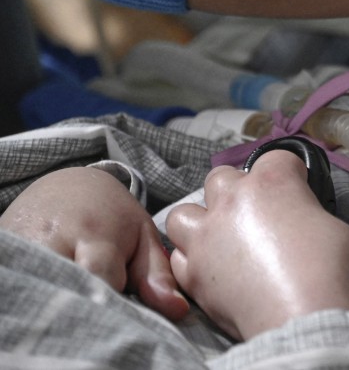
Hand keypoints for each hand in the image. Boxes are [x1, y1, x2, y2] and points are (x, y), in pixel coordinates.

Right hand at [0, 167, 188, 320]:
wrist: (64, 186)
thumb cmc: (110, 216)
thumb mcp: (140, 236)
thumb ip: (157, 274)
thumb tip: (176, 310)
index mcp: (95, 234)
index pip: (99, 282)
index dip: (110, 305)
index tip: (121, 318)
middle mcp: (54, 240)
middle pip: (66, 289)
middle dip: (82, 307)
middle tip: (97, 314)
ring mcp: (22, 248)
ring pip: (38, 290)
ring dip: (56, 300)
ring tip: (73, 302)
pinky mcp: (4, 252)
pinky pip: (17, 283)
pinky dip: (33, 294)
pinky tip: (48, 295)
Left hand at [165, 151, 348, 340]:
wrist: (299, 314)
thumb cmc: (327, 269)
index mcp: (274, 181)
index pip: (278, 158)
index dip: (289, 173)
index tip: (298, 190)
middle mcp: (234, 199)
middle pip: (222, 178)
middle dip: (234, 192)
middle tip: (255, 213)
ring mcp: (207, 234)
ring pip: (184, 213)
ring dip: (199, 222)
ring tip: (218, 237)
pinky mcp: (193, 270)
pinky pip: (179, 257)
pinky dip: (191, 261)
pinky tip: (211, 269)